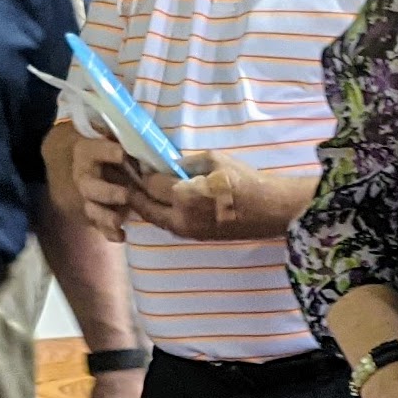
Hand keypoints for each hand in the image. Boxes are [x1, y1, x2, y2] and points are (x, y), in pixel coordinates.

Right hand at [67, 134, 135, 241]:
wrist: (66, 162)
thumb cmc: (94, 144)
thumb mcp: (99, 131)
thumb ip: (115, 134)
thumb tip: (141, 135)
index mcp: (85, 151)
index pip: (94, 151)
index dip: (107, 152)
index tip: (123, 154)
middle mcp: (83, 175)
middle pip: (89, 186)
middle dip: (107, 192)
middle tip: (126, 195)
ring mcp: (85, 197)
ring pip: (92, 209)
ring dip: (106, 216)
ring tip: (119, 221)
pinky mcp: (90, 213)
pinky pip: (98, 225)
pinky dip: (109, 232)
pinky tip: (120, 236)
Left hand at [125, 153, 300, 240]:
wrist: (270, 210)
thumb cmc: (245, 181)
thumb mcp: (214, 160)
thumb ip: (185, 163)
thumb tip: (168, 165)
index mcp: (183, 196)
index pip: (150, 183)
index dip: (140, 170)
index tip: (132, 159)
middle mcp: (179, 217)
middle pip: (144, 206)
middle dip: (133, 190)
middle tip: (127, 175)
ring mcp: (186, 231)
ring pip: (154, 218)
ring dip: (144, 203)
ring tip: (139, 187)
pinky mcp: (195, 237)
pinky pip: (168, 224)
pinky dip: (159, 212)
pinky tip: (158, 200)